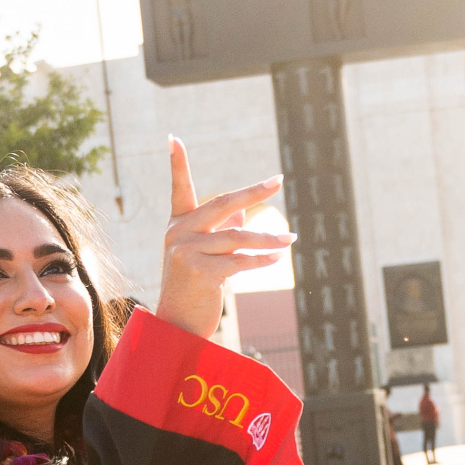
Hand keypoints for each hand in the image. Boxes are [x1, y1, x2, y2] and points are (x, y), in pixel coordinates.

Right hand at [155, 139, 291, 337]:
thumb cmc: (194, 289)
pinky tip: (277, 258)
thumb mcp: (203, 256)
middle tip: (278, 180)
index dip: (176, 163)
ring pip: (237, 237)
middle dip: (253, 192)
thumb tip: (242, 213)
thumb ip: (220, 232)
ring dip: (268, 239)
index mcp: (178, 225)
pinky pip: (239, 261)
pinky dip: (262, 259)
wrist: (177, 326)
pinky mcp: (199, 272)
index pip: (178, 188)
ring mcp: (186, 251)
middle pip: (222, 204)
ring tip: (291, 240)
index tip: (173, 137)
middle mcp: (178, 233)